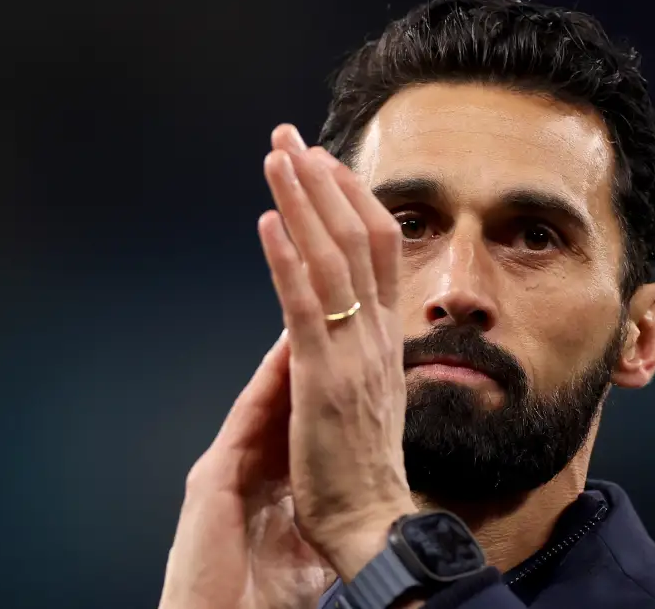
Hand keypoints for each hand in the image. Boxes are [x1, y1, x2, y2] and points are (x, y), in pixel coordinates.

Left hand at [157, 127, 342, 608]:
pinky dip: (286, 260)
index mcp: (386, 334)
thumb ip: (359, 348)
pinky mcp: (321, 377)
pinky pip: (304, 306)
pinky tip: (267, 221)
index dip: (351, 196)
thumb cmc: (365, 462)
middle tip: (289, 137)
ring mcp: (350, 352)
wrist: (374, 517)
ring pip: (331, 258)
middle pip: (356, 235)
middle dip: (321, 181)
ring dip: (302, 202)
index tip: (324, 160)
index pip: (378, 245)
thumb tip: (341, 317)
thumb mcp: (370, 391)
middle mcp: (375, 332)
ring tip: (277, 156)